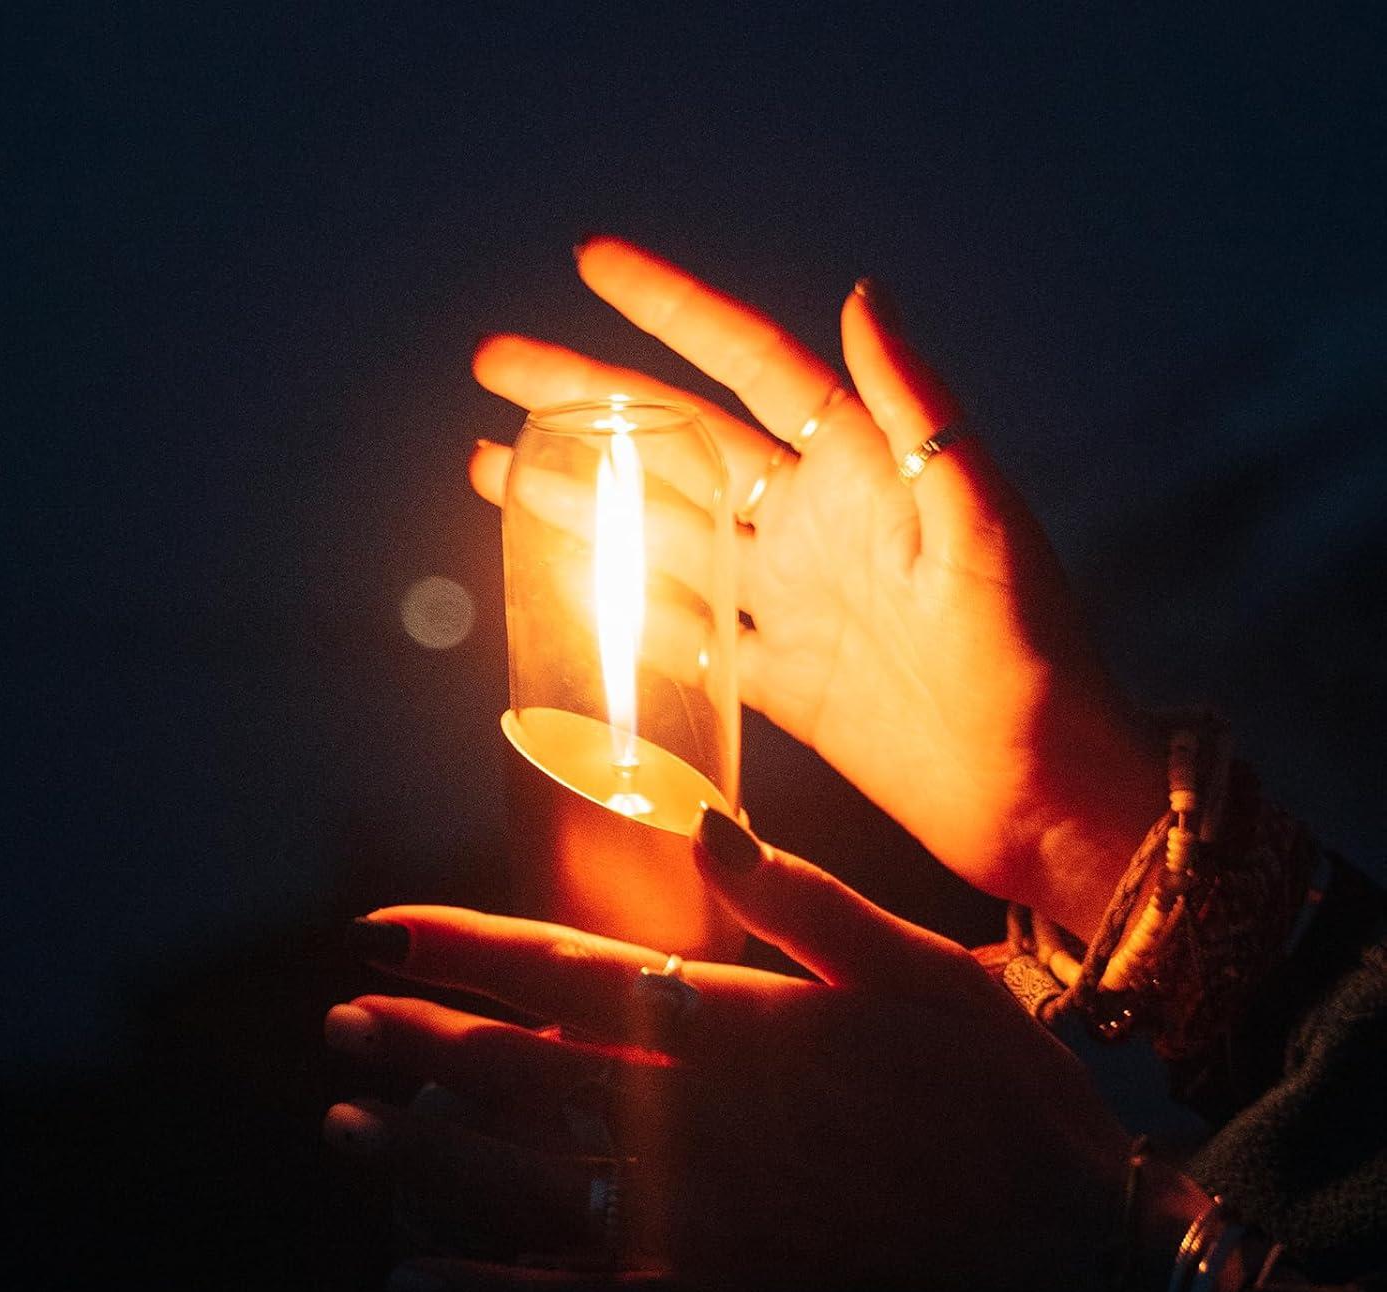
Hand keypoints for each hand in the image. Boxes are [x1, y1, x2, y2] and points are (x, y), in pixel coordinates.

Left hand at [326, 810, 1211, 1291]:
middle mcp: (696, 1119)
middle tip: (339, 1022)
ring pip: (528, 1180)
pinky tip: (414, 1287)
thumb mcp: (923, 969)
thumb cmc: (1003, 1101)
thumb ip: (807, 902)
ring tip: (342, 1131)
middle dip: (424, 1042)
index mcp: (738, 1025)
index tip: (381, 929)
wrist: (1072, 1256)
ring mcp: (697, 1220)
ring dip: (427, 1155)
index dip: (467, 945)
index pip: (569, 970)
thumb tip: (703, 825)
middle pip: (525, 1071)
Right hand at [471, 239, 1164, 937]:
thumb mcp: (981, 522)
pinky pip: (682, 635)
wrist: (1037, 789)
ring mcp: (790, 602)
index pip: (750, 365)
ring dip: (580, 497)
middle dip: (585, 401)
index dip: (671, 309)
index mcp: (863, 471)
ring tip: (492, 466)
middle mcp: (815, 524)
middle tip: (495, 367)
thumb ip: (918, 412)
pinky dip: (621, 611)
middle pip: (678, 443)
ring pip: (662, 534)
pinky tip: (560, 582)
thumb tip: (863, 291)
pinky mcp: (779, 682)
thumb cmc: (1030, 653)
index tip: (591, 264)